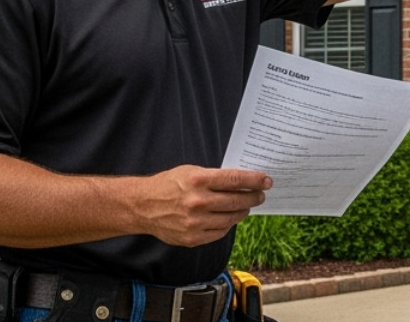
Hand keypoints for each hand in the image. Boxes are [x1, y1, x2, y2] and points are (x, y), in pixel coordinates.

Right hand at [139, 165, 271, 246]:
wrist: (143, 206)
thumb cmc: (168, 185)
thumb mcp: (190, 171)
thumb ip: (214, 177)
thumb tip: (241, 180)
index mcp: (198, 180)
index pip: (235, 180)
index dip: (254, 180)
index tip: (266, 181)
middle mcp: (198, 201)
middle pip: (236, 200)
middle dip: (253, 197)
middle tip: (260, 195)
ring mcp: (195, 222)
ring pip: (230, 219)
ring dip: (242, 211)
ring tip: (246, 206)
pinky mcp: (192, 238)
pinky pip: (219, 233)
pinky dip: (228, 225)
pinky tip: (230, 218)